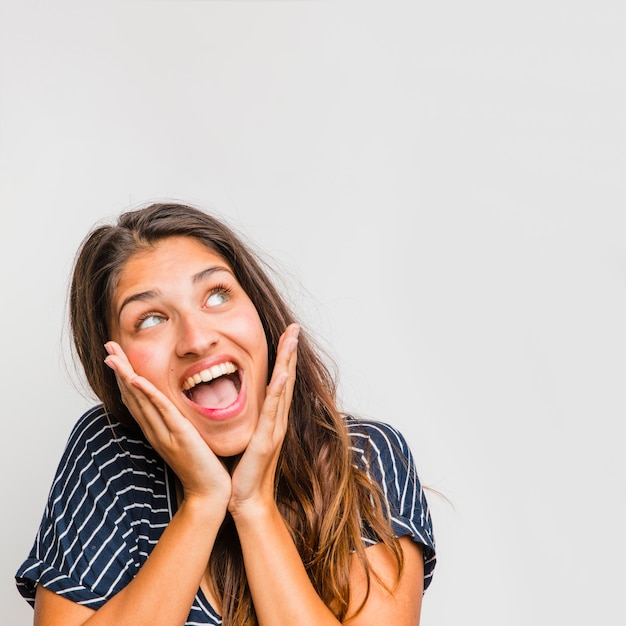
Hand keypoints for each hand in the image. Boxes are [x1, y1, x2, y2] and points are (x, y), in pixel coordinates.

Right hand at [104, 342, 231, 506]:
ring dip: (126, 375)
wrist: (210, 493)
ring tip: (113, 356)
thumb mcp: (189, 437)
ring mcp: (164, 433)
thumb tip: (184, 403)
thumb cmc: (204, 466)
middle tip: (108, 347)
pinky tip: (136, 379)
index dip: (125, 376)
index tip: (117, 356)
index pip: (137, 398)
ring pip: (141, 399)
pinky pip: (161, 410)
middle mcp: (155, 430)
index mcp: (158, 429)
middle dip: (120, 370)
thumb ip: (182, 421)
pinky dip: (147, 393)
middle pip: (132, 395)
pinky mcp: (179, 435)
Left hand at [228, 323, 299, 515]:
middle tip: (295, 327)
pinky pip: (273, 411)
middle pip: (286, 379)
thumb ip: (249, 418)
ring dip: (288, 363)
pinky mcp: (266, 440)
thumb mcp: (247, 435)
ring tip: (291, 340)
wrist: (247, 499)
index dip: (284, 357)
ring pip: (283, 389)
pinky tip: (283, 374)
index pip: (279, 381)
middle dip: (290, 352)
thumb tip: (237, 398)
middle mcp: (277, 420)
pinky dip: (279, 391)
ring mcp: (274, 429)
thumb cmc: (244, 470)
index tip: (287, 335)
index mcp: (271, 418)